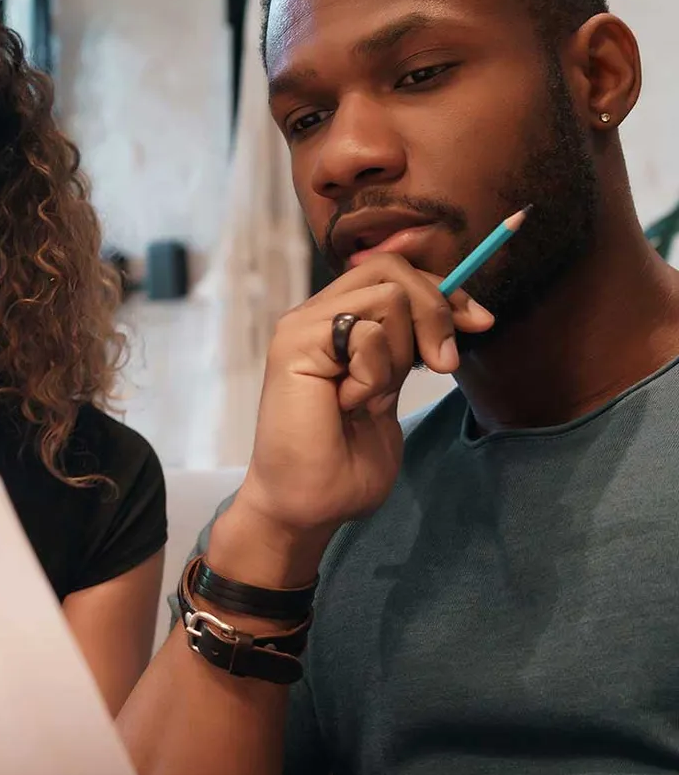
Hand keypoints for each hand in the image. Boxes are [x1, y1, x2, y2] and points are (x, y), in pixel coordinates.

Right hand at [218, 254, 493, 585]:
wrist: (307, 505)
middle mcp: (316, 316)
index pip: (395, 273)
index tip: (481, 324)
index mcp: (336, 323)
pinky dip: (374, 374)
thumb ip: (407, 347)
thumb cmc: (344, 461)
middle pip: (392, 269)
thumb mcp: (389, 387)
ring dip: (399, 352)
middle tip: (442, 366)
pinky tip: (349, 404)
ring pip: (388, 295)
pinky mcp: (294, 347)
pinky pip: (365, 333)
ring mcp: (301, 329)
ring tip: (371, 394)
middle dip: (436, 311)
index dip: (444, 292)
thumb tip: (462, 310)